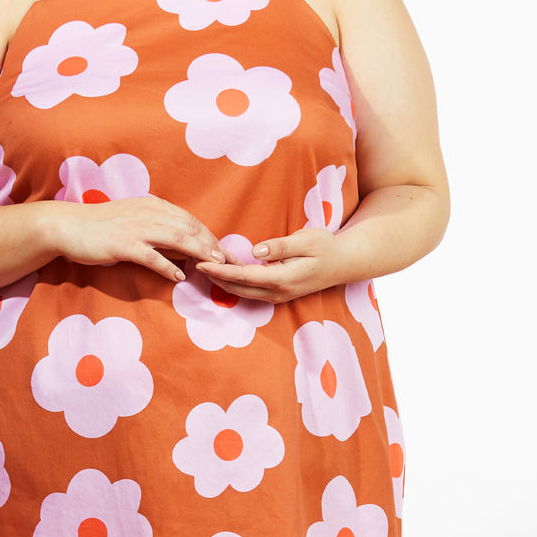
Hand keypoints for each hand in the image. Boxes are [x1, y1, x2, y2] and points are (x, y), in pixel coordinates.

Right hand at [51, 197, 224, 283]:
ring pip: (177, 239)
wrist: (68, 225)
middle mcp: (148, 213)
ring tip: (213, 267)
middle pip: (190, 228)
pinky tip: (180, 277)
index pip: (190, 220)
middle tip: (229, 262)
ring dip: (199, 253)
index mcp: (153, 205)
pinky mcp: (123, 245)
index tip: (225, 251)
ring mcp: (136, 228)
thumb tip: (185, 248)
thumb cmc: (101, 226)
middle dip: (213, 245)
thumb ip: (159, 230)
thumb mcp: (134, 220)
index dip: (210, 236)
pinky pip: (152, 256)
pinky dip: (169, 267)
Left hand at [195, 227, 339, 302]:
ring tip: (203, 266)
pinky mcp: (277, 293)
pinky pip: (250, 290)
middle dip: (214, 278)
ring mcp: (277, 295)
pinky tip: (223, 271)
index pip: (243, 276)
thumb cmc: (326, 247)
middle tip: (193, 262)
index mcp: (283, 279)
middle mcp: (278, 292)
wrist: (344, 263)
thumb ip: (281, 246)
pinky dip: (234, 282)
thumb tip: (256, 251)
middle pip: (237, 289)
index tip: (201, 263)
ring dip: (222, 281)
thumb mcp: (307, 240)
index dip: (220, 271)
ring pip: (242, 292)